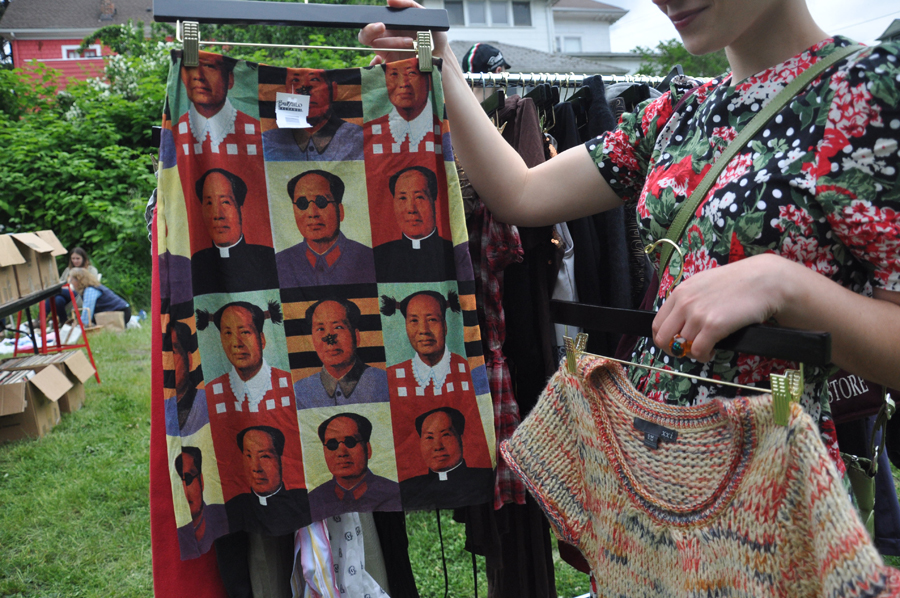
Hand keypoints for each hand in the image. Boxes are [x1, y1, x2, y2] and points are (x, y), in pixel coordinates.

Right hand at [358, 0, 449, 65]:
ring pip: (377, 48)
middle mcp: (385, 40)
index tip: (381, 24)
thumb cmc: (431, 35)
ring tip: (409, 42)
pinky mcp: (392, 67)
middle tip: (382, 27)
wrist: (441, 55)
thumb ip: (408, 4)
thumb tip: (390, 0)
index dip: (370, 25)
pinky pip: (377, 67)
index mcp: (389, 27)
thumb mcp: (422, 15)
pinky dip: (378, 64)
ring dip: (391, 43)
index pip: (370, 26)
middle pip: (365, 37)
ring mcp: (388, 54)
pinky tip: (390, 60)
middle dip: (370, 32)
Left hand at [652, 254, 789, 361]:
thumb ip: (688, 301)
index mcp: (679, 293)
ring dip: (693, 353)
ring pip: (682, 347)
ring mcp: (697, 315)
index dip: (664, 339)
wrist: (764, 280)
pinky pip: (698, 351)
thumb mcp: (703, 284)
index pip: (657, 324)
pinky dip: (704, 356)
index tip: (675, 344)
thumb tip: (678, 323)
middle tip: (687, 352)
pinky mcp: (713, 326)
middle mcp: (684, 303)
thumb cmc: (737, 283)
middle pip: (663, 339)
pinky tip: (713, 351)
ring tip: (707, 348)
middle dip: (673, 350)